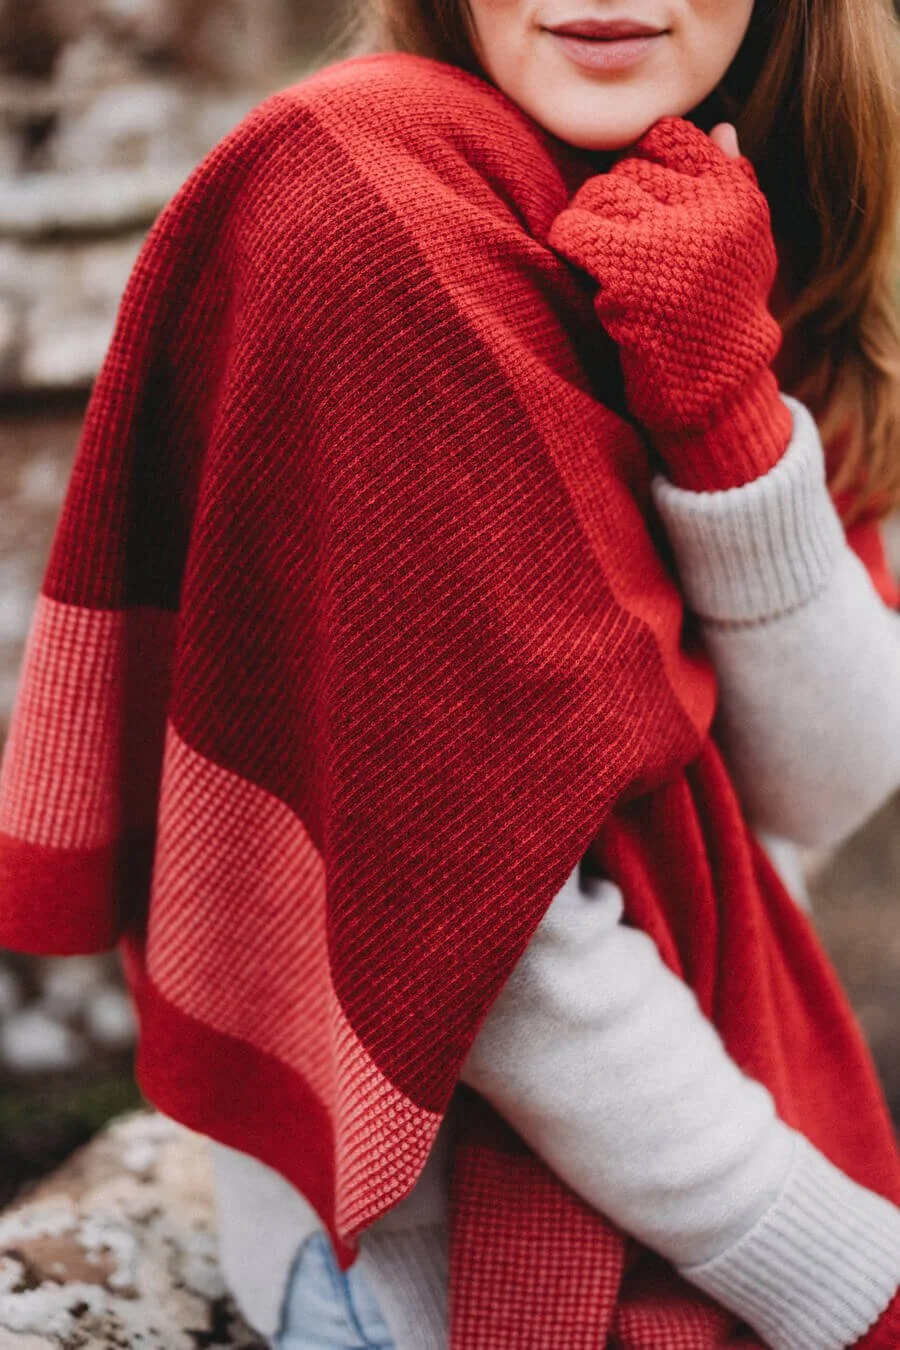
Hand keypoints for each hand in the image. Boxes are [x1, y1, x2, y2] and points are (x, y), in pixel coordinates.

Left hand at [547, 117, 792, 491]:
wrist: (714, 397)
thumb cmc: (721, 322)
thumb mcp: (744, 250)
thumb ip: (732, 183)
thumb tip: (721, 124)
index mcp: (738, 195)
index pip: (669, 139)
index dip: (641, 168)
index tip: (639, 209)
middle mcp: (710, 209)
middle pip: (626, 170)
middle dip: (611, 206)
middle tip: (614, 250)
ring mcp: (670, 238)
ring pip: (598, 195)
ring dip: (587, 227)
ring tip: (600, 264)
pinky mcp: (631, 271)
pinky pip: (575, 230)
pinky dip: (567, 246)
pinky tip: (580, 270)